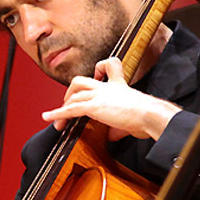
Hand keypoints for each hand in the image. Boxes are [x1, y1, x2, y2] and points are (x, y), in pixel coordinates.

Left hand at [41, 57, 178, 140]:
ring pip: (74, 95)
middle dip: (70, 93)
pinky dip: (58, 114)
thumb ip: (117, 125)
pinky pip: (71, 109)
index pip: (109, 65)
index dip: (99, 69)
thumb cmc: (146, 118)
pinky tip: (49, 118)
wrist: (150, 115)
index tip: (97, 76)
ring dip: (62, 108)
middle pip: (80, 80)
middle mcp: (107, 87)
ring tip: (56, 120)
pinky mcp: (94, 106)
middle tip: (68, 105)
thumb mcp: (130, 119)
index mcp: (119, 85)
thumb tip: (111, 134)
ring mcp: (99, 95)